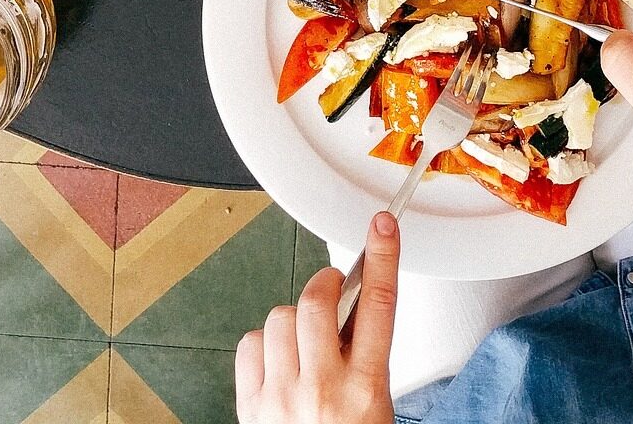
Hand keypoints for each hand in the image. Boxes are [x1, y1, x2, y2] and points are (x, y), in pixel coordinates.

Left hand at [237, 213, 398, 423]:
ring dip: (293, 318)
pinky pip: (250, 343)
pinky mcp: (250, 405)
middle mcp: (322, 390)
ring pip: (278, 317)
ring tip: (305, 342)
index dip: (382, 258)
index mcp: (365, 390)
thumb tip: (355, 304)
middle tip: (332, 288)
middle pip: (316, 302)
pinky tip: (279, 361)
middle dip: (324, 284)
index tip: (382, 226)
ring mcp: (281, 397)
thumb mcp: (375, 406)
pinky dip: (264, 342)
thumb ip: (366, 355)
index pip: (379, 307)